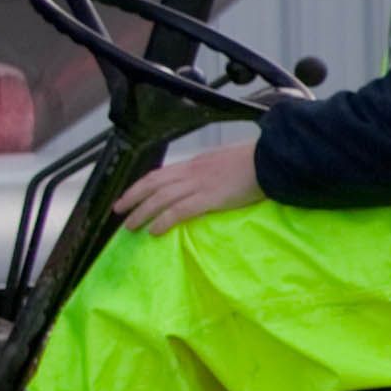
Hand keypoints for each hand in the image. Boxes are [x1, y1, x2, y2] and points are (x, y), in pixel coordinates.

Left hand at [112, 132, 260, 235]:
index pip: (160, 174)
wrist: (272, 160)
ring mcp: (199, 185)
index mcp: (195, 163)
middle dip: (132, 197)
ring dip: (142, 212)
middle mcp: (191, 172)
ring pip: (160, 198)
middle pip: (153, 184)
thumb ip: (209, 170)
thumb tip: (202, 180)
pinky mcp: (210, 198)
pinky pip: (179, 211)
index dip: (141, 185)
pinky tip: (153, 230)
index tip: (129, 195)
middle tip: (118, 210)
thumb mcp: (224, 160)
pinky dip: (163, 220)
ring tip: (129, 225)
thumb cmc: (254, 161)